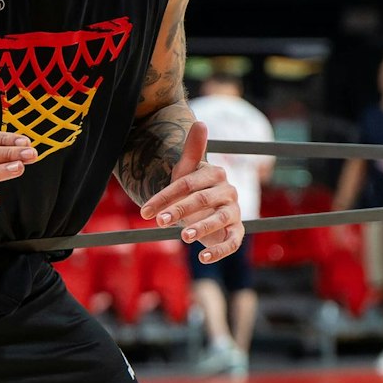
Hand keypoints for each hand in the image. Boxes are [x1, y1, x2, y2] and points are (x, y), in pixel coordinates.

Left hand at [140, 120, 242, 262]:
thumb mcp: (188, 172)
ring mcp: (234, 212)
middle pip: (202, 199)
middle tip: (159, 222)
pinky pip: (232, 242)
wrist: (210, 210)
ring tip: (183, 237)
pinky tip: (202, 259)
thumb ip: (193, 151)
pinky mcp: (238, 232)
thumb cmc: (195, 191)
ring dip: (201, 227)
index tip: (144, 211)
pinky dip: (219, 251)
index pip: (187, 183)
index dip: (165, 196)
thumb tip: (200, 123)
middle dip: (180, 210)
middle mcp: (229, 192)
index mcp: (216, 174)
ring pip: (219, 219)